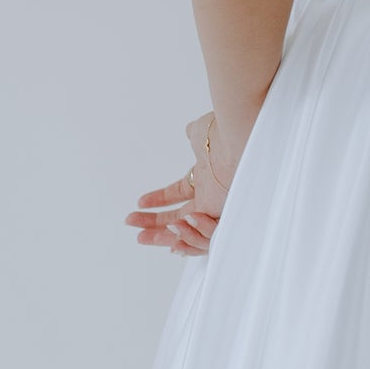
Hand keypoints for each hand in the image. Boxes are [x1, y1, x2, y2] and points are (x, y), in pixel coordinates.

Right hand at [125, 112, 232, 254]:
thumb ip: (194, 135)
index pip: (179, 194)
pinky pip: (206, 237)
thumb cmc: (222, 134)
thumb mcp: (202, 133)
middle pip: (179, 217)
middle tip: (132, 228)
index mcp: (205, 177)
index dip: (159, 199)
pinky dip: (187, 236)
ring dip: (163, 236)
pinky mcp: (221, 217)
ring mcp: (216, 207)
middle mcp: (211, 195)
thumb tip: (190, 131)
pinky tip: (172, 227)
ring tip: (141, 236)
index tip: (140, 203)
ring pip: (189, 232)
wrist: (236, 140)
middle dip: (154, 225)